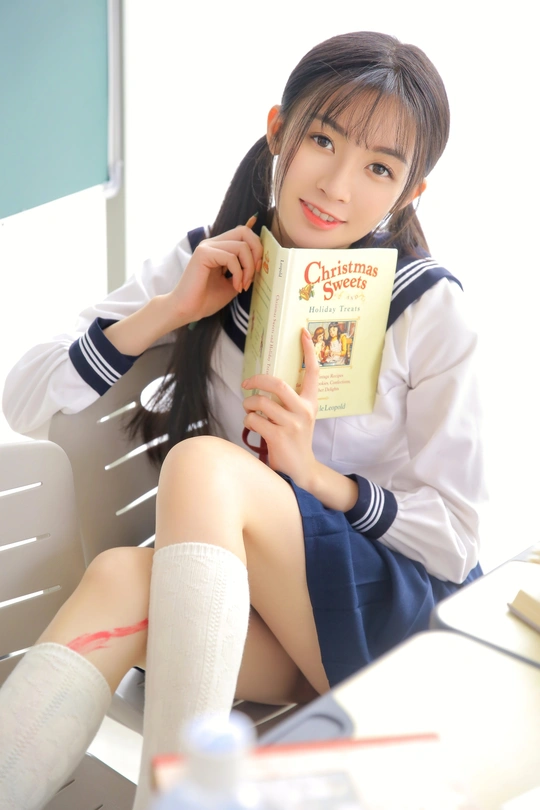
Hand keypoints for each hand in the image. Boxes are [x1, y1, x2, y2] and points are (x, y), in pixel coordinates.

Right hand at [163, 225, 262, 326]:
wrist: (187, 310)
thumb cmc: (207, 299)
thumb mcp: (233, 283)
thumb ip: (244, 271)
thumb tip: (260, 262)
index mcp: (219, 248)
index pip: (244, 233)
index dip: (257, 247)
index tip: (257, 270)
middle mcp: (213, 243)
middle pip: (244, 232)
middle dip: (257, 251)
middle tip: (255, 272)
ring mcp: (207, 247)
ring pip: (241, 246)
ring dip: (248, 268)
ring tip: (243, 285)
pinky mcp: (203, 254)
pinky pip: (231, 257)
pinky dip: (239, 273)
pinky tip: (236, 286)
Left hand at [242, 329, 318, 485]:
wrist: (301, 471)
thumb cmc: (294, 440)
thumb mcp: (299, 417)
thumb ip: (289, 401)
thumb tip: (263, 385)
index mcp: (311, 403)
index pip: (313, 372)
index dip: (308, 351)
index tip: (303, 333)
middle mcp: (304, 411)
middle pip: (277, 384)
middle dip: (257, 380)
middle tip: (246, 384)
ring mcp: (292, 424)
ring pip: (261, 403)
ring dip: (249, 405)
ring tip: (249, 411)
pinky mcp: (279, 437)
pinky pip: (254, 420)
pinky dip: (248, 421)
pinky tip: (253, 427)